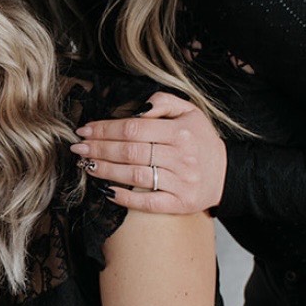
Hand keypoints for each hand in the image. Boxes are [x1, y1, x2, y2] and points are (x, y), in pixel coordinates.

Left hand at [71, 92, 225, 213]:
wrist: (227, 174)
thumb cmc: (200, 141)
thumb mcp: (189, 112)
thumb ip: (164, 102)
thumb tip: (138, 108)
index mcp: (180, 131)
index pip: (133, 129)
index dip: (105, 129)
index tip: (85, 130)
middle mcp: (181, 156)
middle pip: (129, 152)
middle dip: (99, 149)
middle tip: (78, 148)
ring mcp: (181, 182)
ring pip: (134, 175)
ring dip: (105, 171)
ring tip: (85, 165)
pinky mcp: (180, 203)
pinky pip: (147, 202)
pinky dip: (125, 197)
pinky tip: (106, 191)